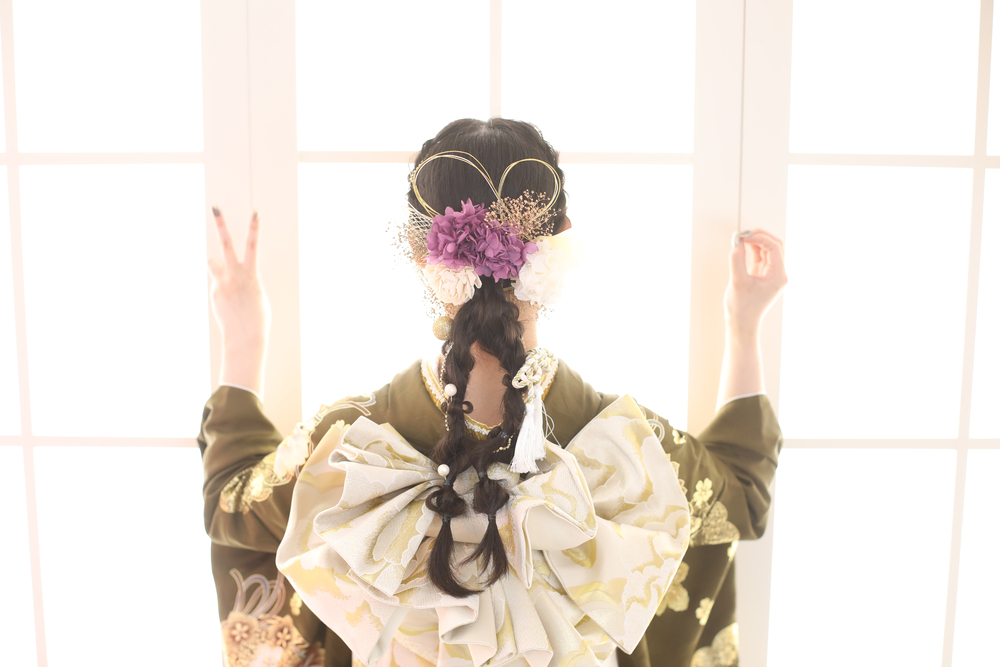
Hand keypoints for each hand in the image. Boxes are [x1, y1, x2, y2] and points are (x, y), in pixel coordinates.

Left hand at [208, 207, 270, 390]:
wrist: (245, 336)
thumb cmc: (257, 317)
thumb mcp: (256, 295)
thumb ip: (245, 280)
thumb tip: (230, 275)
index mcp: (251, 274)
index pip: (253, 246)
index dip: (254, 228)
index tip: (255, 212)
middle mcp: (235, 275)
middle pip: (226, 244)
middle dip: (221, 225)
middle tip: (215, 207)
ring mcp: (222, 283)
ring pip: (212, 263)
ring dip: (217, 265)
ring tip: (226, 279)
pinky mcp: (214, 293)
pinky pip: (216, 283)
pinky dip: (221, 290)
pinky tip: (228, 305)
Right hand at [723, 228, 787, 336]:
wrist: (741, 323)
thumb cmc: (742, 307)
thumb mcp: (737, 281)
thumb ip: (737, 260)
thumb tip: (737, 242)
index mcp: (778, 276)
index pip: (774, 248)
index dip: (760, 238)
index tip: (744, 236)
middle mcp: (778, 273)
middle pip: (774, 246)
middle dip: (759, 237)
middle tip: (743, 234)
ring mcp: (770, 274)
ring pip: (766, 250)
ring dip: (754, 242)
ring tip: (739, 239)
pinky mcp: (761, 275)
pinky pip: (759, 257)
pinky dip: (751, 249)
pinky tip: (741, 246)